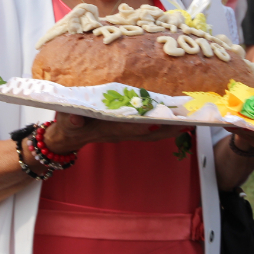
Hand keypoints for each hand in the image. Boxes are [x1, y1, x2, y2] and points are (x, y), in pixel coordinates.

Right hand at [42, 113, 189, 154]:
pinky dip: (164, 128)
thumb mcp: (65, 121)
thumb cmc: (67, 124)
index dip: (139, 126)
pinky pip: (150, 131)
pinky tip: (177, 123)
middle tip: (183, 122)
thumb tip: (74, 117)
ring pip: (151, 134)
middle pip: (145, 132)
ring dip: (169, 129)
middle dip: (164, 128)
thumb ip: (70, 119)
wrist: (69, 136)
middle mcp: (119, 133)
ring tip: (189, 122)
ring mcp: (125, 133)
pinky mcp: (128, 131)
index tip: (154, 122)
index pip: (125, 128)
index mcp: (105, 129)